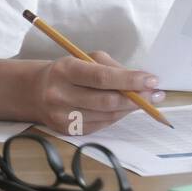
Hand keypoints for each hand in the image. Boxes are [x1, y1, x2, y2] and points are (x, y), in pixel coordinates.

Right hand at [30, 50, 165, 134]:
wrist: (35, 91)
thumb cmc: (68, 71)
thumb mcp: (85, 59)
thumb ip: (112, 68)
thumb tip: (142, 81)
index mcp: (66, 70)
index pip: (102, 77)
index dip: (130, 80)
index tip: (152, 80)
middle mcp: (60, 94)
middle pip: (106, 101)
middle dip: (136, 98)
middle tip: (156, 94)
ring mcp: (62, 116)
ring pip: (107, 116)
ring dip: (131, 109)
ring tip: (147, 101)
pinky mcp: (67, 131)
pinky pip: (101, 125)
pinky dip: (117, 116)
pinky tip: (126, 108)